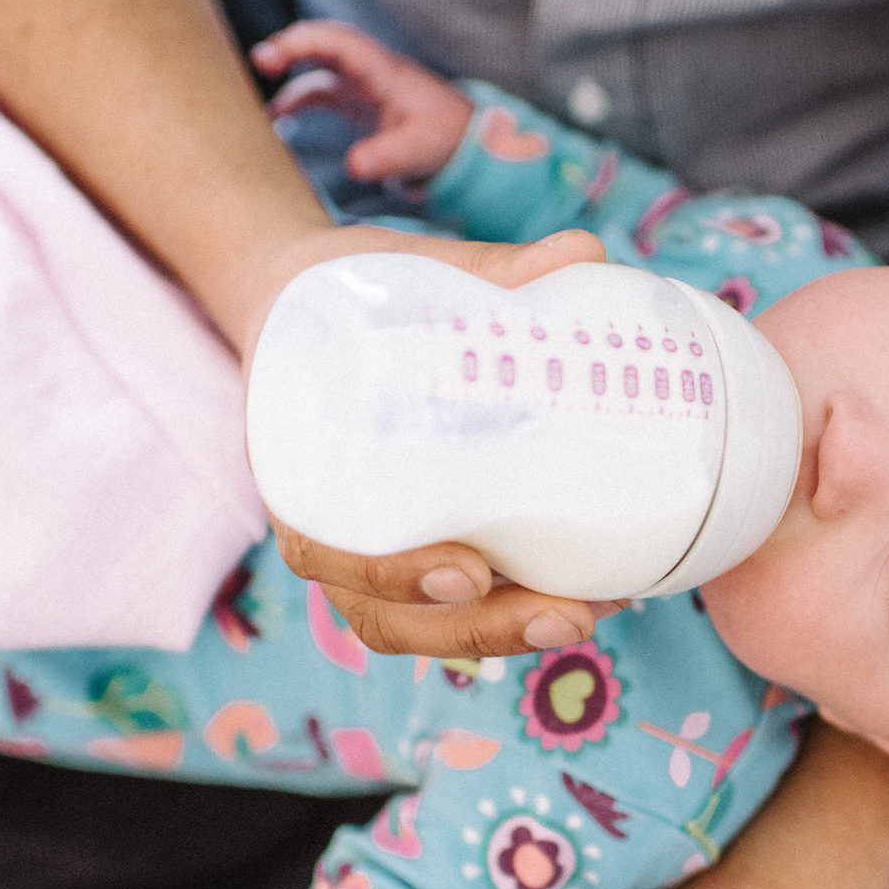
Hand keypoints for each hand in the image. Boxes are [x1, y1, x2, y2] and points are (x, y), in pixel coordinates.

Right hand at [250, 223, 621, 658]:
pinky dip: (510, 613)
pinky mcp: (412, 548)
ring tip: (588, 615)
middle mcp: (325, 526)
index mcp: (298, 465)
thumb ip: (485, 269)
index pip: (325, 549)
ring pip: (418, 628)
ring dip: (501, 636)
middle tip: (563, 614)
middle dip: (476, 629)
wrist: (301, 303)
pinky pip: (448, 608)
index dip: (392, 571)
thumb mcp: (397, 270)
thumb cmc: (347, 293)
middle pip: (383, 615)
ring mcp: (366, 548)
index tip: (467, 568)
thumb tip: (586, 251)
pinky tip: (590, 598)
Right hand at [253, 21, 474, 182]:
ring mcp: (362, 85)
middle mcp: (369, 71)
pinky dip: (298, 102)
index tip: (273, 56)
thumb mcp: (417, 151)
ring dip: (290, 76)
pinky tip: (278, 121)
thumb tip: (353, 166)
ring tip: (259, 98)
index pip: (338, 42)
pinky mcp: (358, 103)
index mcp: (383, 71)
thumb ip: (385, 157)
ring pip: (318, 69)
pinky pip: (321, 93)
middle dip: (290, 48)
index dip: (303, 42)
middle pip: (323, 44)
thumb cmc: (445, 140)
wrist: (465, 144)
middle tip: (260, 61)